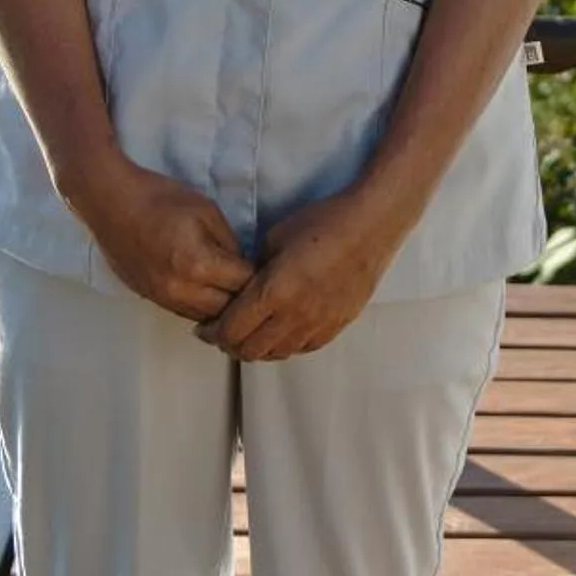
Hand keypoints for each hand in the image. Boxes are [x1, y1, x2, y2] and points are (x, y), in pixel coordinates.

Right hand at [64, 150, 254, 322]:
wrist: (111, 203)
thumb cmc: (160, 199)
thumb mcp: (206, 211)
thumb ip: (229, 242)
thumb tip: (242, 265)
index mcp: (198, 265)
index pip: (242, 285)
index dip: (260, 278)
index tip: (269, 269)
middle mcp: (180, 290)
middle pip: (226, 311)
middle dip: (244, 299)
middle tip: (256, 284)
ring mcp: (163, 298)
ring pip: (205, 318)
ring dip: (222, 308)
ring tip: (234, 290)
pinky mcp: (150, 298)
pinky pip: (185, 312)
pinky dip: (201, 306)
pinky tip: (209, 291)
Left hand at [205, 181, 417, 361]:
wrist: (372, 224)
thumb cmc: (323, 222)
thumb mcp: (275, 237)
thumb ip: (254, 268)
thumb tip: (243, 286)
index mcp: (275, 291)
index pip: (231, 330)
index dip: (211, 333)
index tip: (203, 327)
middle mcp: (295, 316)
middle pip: (249, 350)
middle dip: (229, 344)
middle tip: (222, 331)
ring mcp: (318, 324)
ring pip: (276, 354)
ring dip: (257, 347)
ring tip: (251, 332)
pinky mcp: (337, 325)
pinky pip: (302, 348)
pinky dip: (284, 345)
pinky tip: (280, 330)